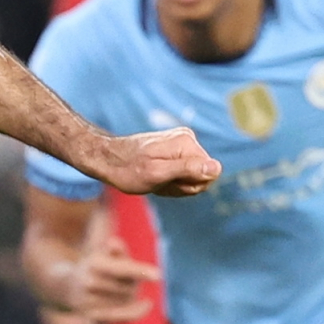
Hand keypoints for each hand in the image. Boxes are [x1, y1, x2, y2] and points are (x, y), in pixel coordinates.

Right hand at [68, 231, 162, 323]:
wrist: (66, 288)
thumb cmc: (95, 267)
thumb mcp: (104, 254)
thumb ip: (117, 249)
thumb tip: (114, 244)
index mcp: (94, 264)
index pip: (121, 269)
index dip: (140, 271)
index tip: (158, 275)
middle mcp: (90, 283)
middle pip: (129, 286)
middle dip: (134, 282)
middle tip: (127, 279)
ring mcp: (90, 302)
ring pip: (128, 301)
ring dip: (131, 296)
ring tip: (121, 290)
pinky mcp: (93, 318)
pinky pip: (123, 318)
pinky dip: (136, 312)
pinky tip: (146, 305)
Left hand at [92, 126, 218, 198]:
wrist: (107, 160)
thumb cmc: (128, 170)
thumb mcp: (157, 174)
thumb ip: (187, 170)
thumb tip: (216, 168)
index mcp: (187, 142)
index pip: (209, 174)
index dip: (188, 185)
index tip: (166, 180)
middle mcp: (188, 138)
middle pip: (202, 175)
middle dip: (181, 185)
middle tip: (158, 181)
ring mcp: (182, 143)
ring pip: (193, 177)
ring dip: (174, 184)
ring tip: (154, 178)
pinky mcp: (177, 150)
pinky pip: (184, 173)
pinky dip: (170, 180)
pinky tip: (155, 176)